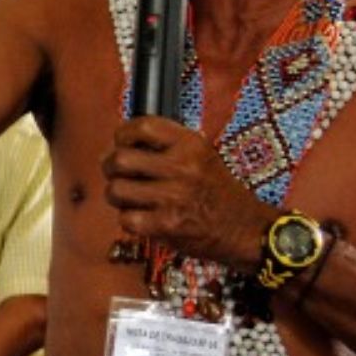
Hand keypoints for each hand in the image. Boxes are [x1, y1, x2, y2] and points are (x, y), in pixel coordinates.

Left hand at [101, 117, 276, 269]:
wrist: (246, 229)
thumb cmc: (216, 191)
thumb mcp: (201, 156)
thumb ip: (165, 147)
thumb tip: (116, 147)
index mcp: (191, 145)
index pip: (143, 126)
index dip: (124, 135)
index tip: (122, 143)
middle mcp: (183, 167)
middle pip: (120, 159)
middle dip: (110, 167)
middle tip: (116, 174)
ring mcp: (175, 197)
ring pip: (117, 190)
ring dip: (116, 196)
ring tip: (128, 198)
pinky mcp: (169, 225)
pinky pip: (127, 219)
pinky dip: (129, 221)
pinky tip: (142, 218)